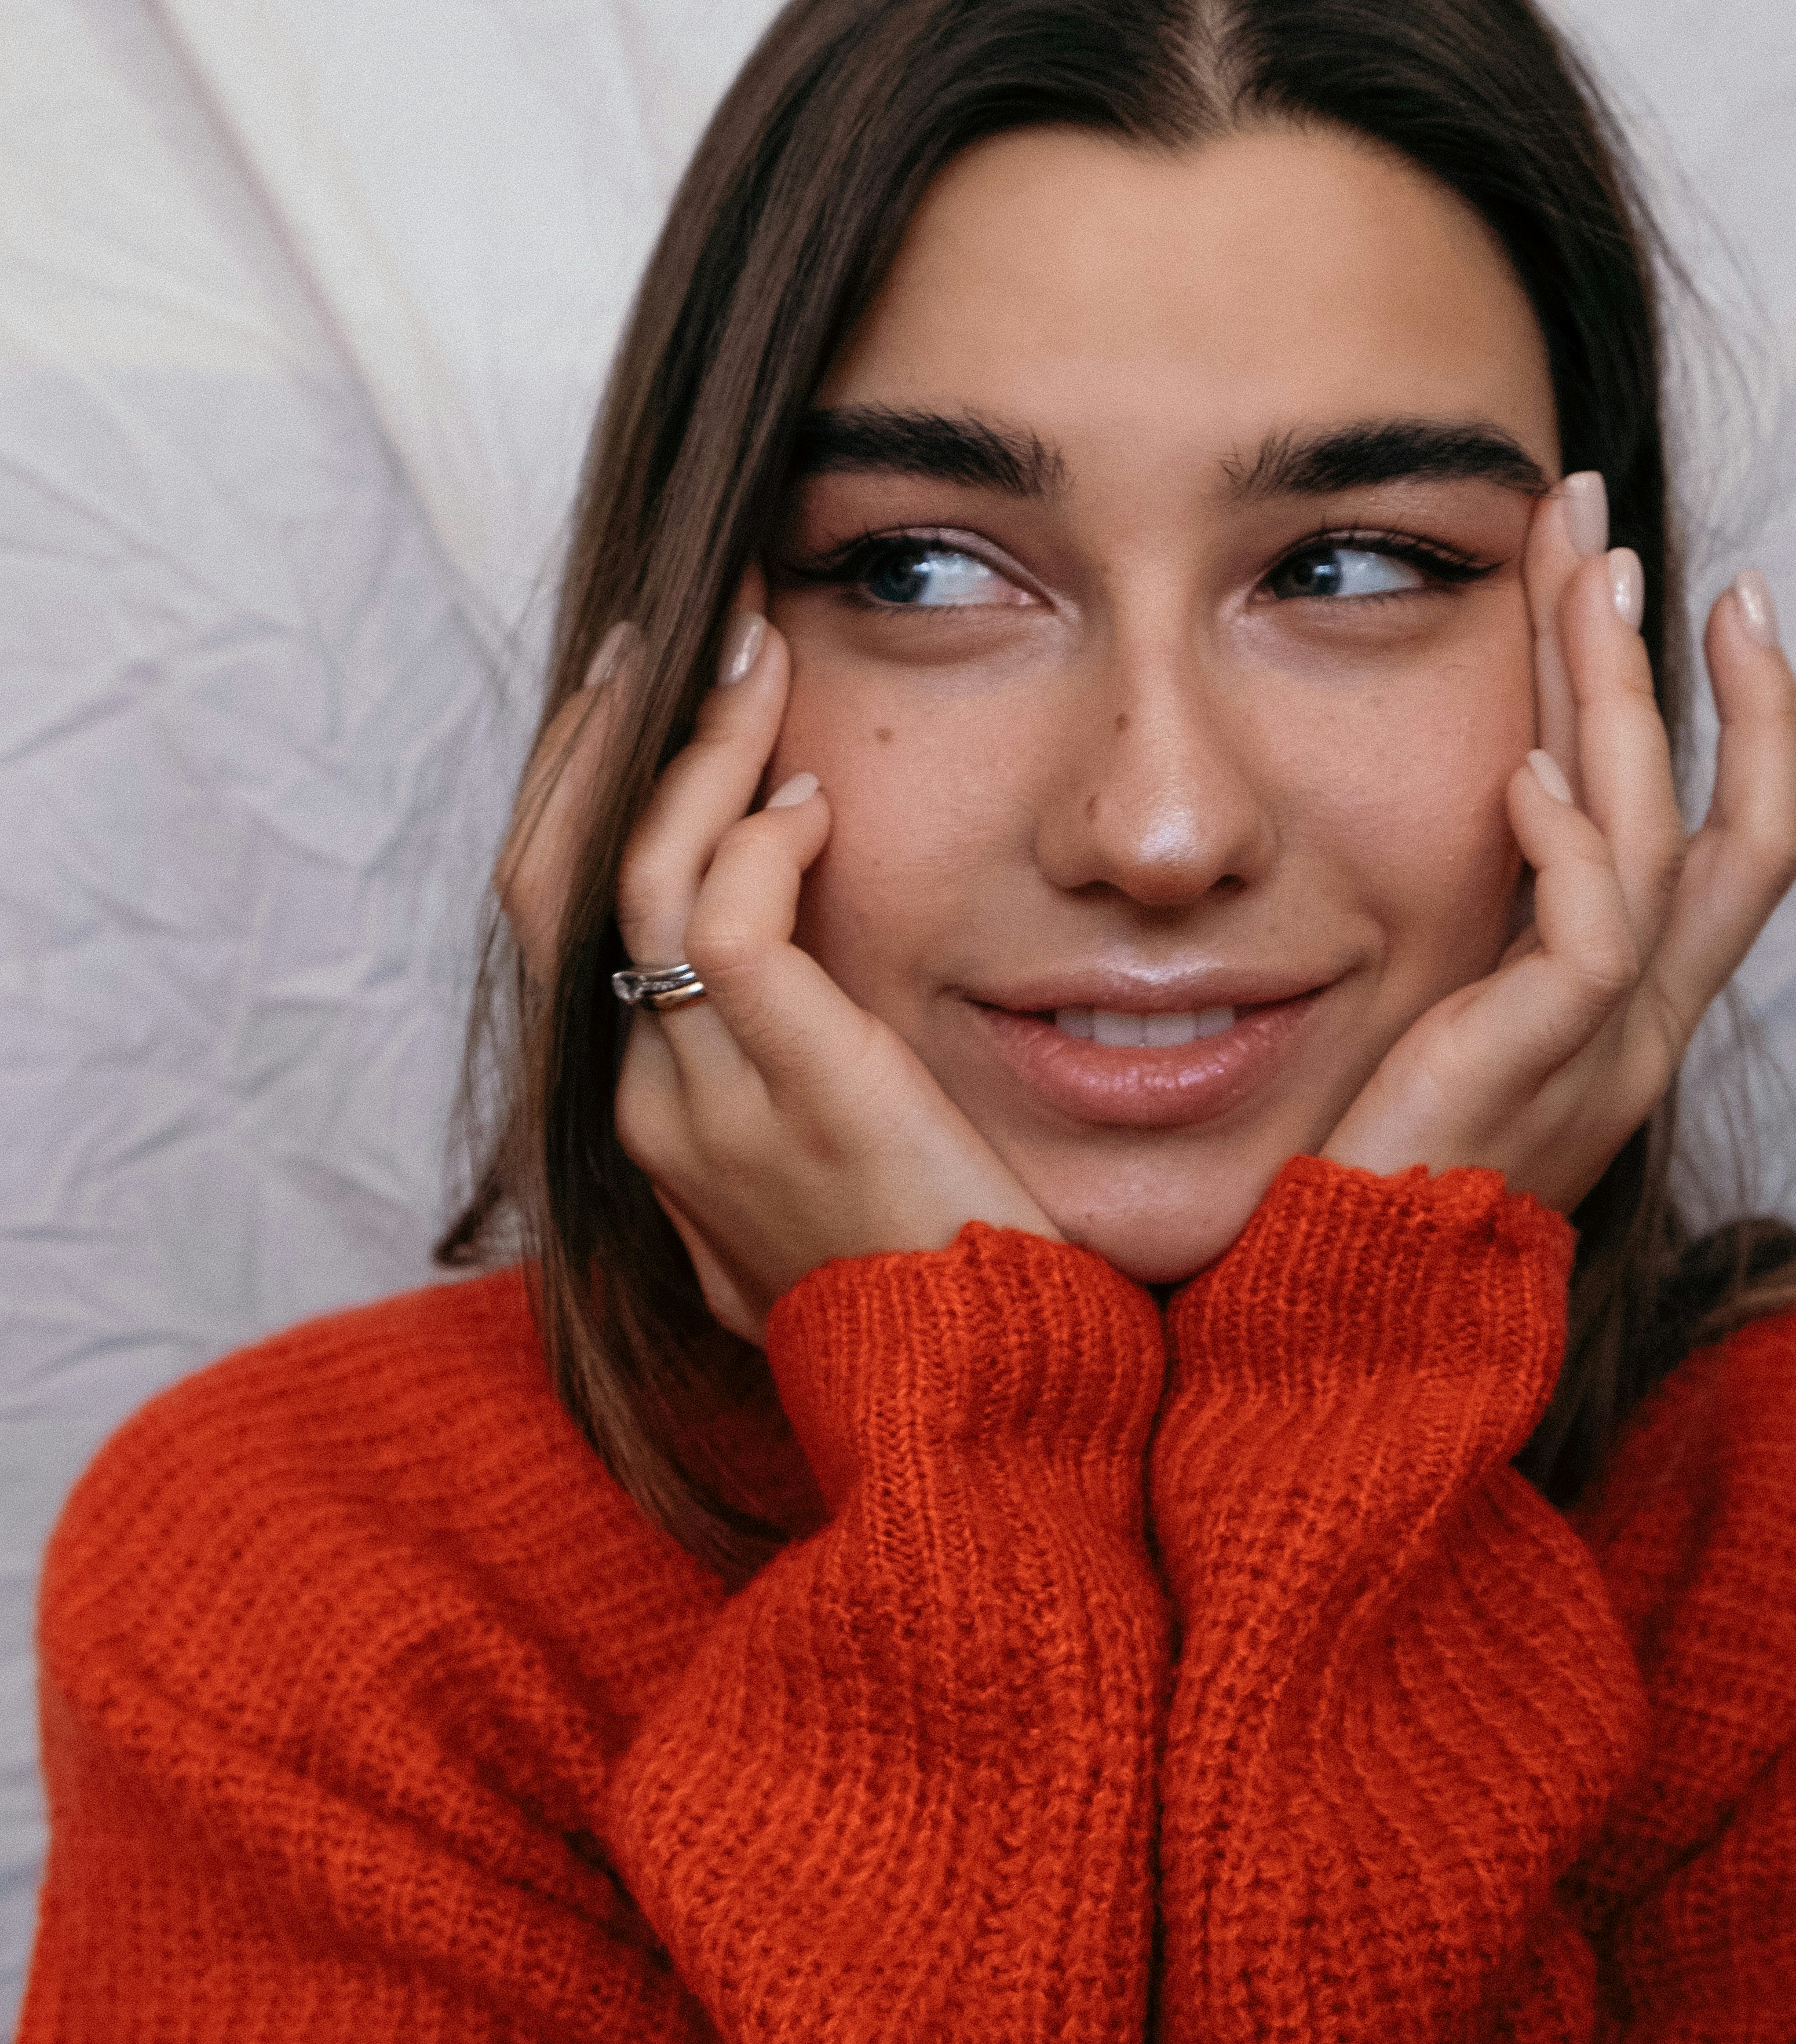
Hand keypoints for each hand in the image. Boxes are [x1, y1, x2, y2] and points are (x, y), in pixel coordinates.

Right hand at [496, 584, 1057, 1339]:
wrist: (991, 1412)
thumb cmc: (954, 1289)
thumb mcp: (853, 1178)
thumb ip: (813, 1087)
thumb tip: (827, 992)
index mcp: (662, 1122)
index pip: (575, 924)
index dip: (599, 797)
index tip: (671, 698)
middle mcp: (654, 1109)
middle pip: (555, 885)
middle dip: (599, 742)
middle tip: (675, 631)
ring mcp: (707, 1107)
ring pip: (625, 881)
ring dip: (685, 748)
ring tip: (756, 654)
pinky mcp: (791, 1092)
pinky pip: (716, 925)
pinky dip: (748, 837)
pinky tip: (814, 799)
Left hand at [1321, 476, 1795, 1212]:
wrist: (1349, 1323)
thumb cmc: (1377, 1173)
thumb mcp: (1446, 1020)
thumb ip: (1478, 931)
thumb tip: (1461, 805)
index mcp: (1631, 1011)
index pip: (1734, 842)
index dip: (1747, 718)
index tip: (1711, 594)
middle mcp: (1642, 1027)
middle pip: (1731, 822)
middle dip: (1690, 668)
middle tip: (1622, 534)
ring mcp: (1600, 1054)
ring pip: (1664, 847)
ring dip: (1623, 704)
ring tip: (1588, 582)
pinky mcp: (1533, 1073)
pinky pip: (1591, 940)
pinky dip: (1568, 845)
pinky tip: (1518, 767)